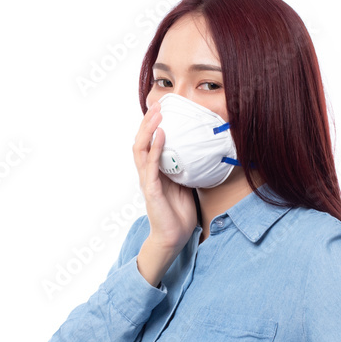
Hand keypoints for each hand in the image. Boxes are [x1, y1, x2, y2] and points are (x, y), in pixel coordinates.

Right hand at [132, 100, 196, 250]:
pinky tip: (162, 136)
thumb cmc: (179, 212)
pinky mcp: (151, 191)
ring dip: (148, 130)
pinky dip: (156, 149)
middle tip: (158, 104)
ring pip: (141, 150)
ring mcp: (147, 181)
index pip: (149, 143)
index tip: (162, 108)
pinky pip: (151, 166)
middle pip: (141, 141)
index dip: (152, 126)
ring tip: (157, 114)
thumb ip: (185, 168)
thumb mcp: (185, 184)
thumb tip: (199, 150)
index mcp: (154, 171)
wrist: (174, 237)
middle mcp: (147, 174)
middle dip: (148, 122)